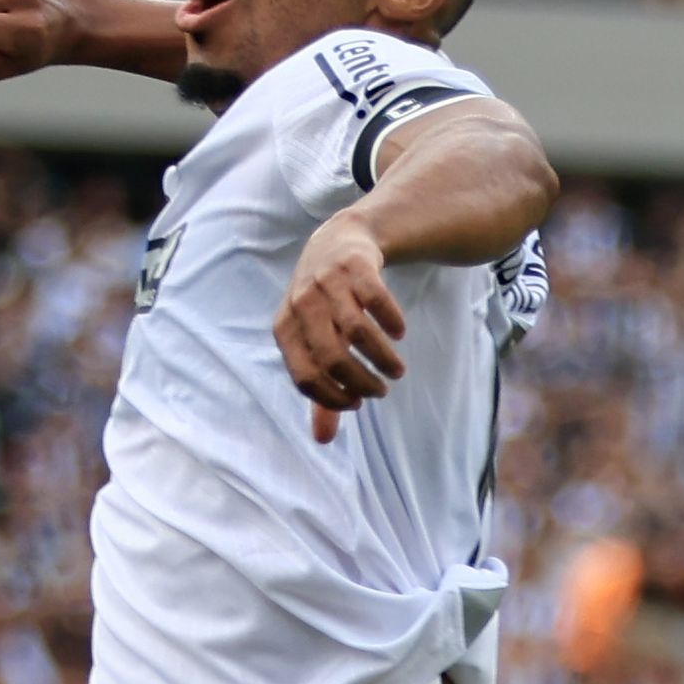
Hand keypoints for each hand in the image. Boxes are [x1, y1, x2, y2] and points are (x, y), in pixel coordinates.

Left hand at [273, 213, 406, 441]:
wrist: (337, 242)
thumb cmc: (322, 305)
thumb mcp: (313, 343)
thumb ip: (318, 391)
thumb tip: (322, 441)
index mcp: (285, 329)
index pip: (304, 377)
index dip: (332, 397)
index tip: (355, 403)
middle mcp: (302, 305)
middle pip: (332, 357)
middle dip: (362, 382)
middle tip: (381, 391)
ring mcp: (327, 283)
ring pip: (357, 331)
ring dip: (382, 358)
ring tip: (396, 371)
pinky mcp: (355, 266)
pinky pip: (376, 299)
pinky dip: (391, 322)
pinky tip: (398, 334)